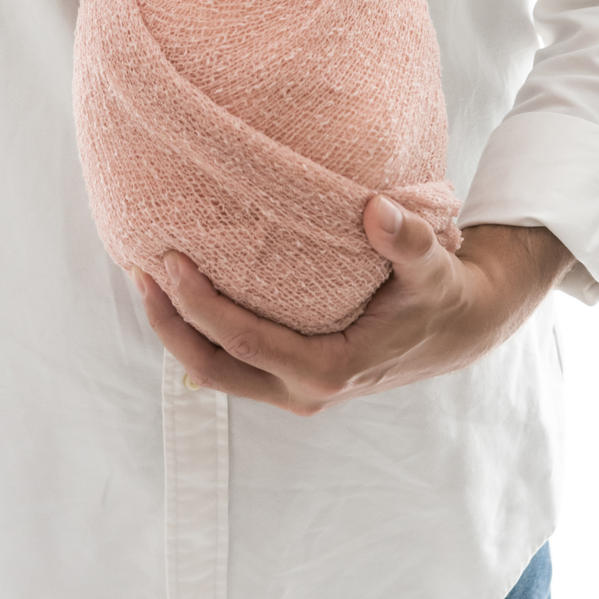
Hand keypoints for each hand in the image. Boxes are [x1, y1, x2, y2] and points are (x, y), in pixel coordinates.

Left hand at [131, 200, 572, 416]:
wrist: (459, 328)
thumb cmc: (440, 293)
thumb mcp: (432, 265)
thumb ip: (406, 240)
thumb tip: (374, 209)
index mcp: (331, 368)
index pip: (245, 341)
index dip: (200, 305)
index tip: (169, 261)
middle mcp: (306, 389)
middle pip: (213, 367)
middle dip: (170, 324)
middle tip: (139, 270)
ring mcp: (295, 389)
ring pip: (216, 372)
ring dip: (178, 331)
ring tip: (146, 279)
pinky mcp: (291, 377)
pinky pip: (233, 363)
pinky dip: (202, 333)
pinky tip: (184, 291)